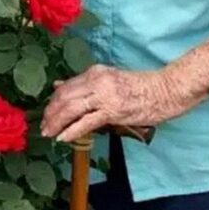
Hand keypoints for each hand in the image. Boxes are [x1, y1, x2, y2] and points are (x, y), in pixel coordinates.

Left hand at [40, 64, 176, 143]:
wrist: (166, 89)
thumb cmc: (140, 86)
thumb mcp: (109, 79)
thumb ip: (85, 84)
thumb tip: (58, 85)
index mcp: (95, 72)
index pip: (65, 86)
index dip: (52, 101)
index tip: (46, 112)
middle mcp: (96, 80)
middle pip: (64, 97)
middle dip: (50, 113)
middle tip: (43, 126)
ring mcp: (104, 95)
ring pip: (71, 108)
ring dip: (56, 122)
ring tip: (48, 133)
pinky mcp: (113, 110)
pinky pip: (86, 121)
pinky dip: (72, 130)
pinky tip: (63, 137)